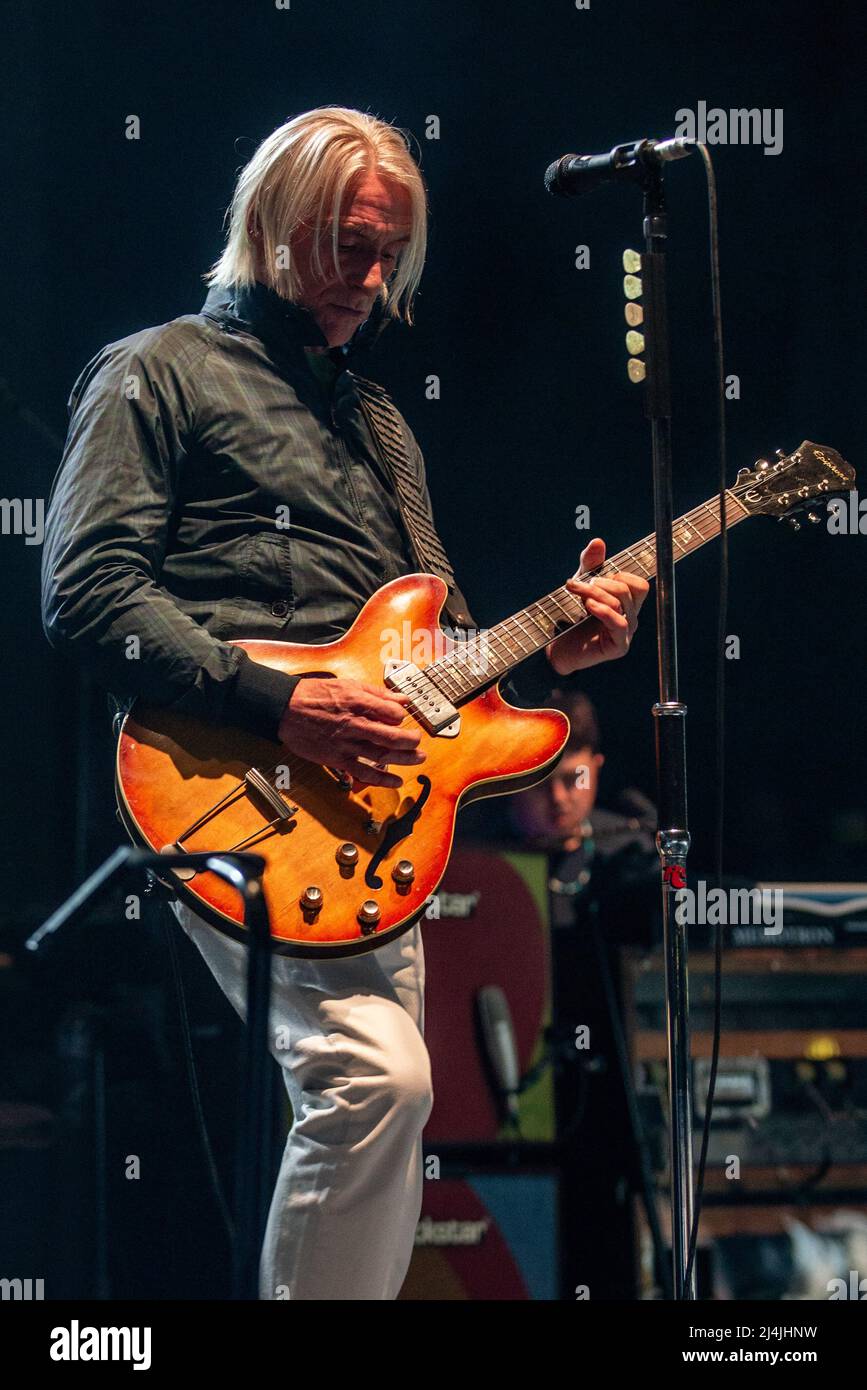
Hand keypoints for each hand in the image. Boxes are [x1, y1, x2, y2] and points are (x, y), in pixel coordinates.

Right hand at [276, 677, 425, 788]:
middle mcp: (355, 724)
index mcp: (359, 703)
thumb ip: (378, 693)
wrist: (286, 709)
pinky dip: (381, 779)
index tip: (402, 719)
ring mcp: (346, 744)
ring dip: (404, 759)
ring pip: (382, 755)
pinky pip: (363, 772)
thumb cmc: (315, 695)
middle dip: (411, 741)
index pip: (393, 713)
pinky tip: (396, 781)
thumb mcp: (348, 685)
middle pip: (392, 737)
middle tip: (420, 743)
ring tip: (418, 759)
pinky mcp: (337, 759)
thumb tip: (402, 699)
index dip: (402, 717)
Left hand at [546, 537, 649, 675]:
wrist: (558, 647)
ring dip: (595, 593)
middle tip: (579, 583)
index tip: (594, 577)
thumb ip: (590, 565)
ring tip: (578, 593)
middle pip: (629, 590)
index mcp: (627, 603)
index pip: (638, 584)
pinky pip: (619, 624)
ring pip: (620, 603)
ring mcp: (627, 633)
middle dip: (601, 582)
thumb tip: (598, 541)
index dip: (619, 575)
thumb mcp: (581, 586)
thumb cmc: (572, 618)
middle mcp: (631, 617)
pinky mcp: (619, 646)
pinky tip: (589, 606)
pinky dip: (603, 611)